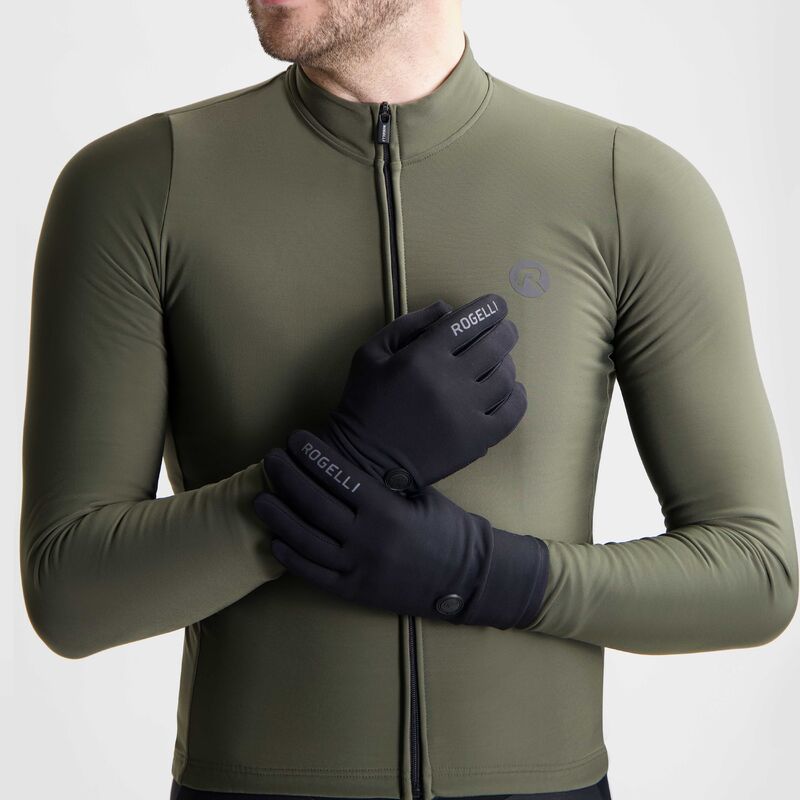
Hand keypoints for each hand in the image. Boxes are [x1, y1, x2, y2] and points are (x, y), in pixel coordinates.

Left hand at [254, 431, 548, 628]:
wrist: (465, 578)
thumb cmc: (447, 529)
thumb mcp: (421, 496)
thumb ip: (384, 484)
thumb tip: (347, 464)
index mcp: (387, 510)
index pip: (340, 477)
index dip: (314, 457)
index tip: (295, 439)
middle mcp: (368, 538)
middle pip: (316, 505)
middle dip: (289, 478)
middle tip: (271, 459)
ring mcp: (360, 568)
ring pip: (307, 541)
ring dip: (280, 517)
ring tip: (261, 498)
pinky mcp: (356, 592)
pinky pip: (316, 575)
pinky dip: (293, 558)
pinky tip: (275, 541)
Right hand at [322, 293, 526, 490]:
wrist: (365, 460)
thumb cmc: (365, 403)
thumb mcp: (370, 353)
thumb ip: (407, 324)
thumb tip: (447, 308)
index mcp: (422, 356)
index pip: (468, 322)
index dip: (489, 309)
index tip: (497, 306)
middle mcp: (449, 381)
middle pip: (494, 345)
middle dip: (504, 331)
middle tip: (505, 330)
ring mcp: (466, 411)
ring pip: (505, 377)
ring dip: (507, 363)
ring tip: (500, 362)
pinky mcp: (476, 439)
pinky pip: (511, 412)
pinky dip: (516, 396)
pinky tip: (510, 390)